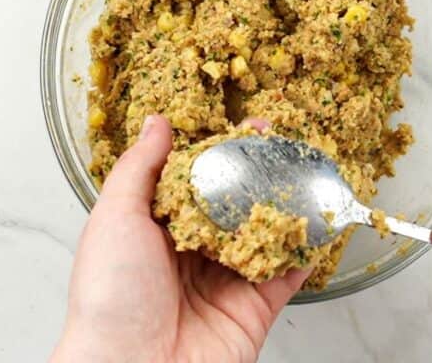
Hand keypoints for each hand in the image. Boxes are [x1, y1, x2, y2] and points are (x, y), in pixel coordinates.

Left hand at [51, 115, 308, 362]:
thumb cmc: (109, 298)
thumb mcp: (113, 218)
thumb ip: (139, 168)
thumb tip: (157, 124)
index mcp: (153, 228)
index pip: (192, 179)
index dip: (218, 150)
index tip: (242, 125)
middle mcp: (190, 252)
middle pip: (233, 202)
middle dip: (258, 171)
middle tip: (280, 139)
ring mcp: (224, 280)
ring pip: (263, 233)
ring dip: (286, 204)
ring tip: (307, 169)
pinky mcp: (254, 308)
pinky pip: (287, 274)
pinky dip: (306, 250)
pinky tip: (321, 222)